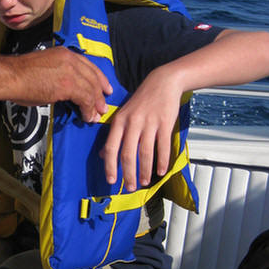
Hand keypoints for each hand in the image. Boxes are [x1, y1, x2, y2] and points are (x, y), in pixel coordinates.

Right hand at [12, 48, 112, 122]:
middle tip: (103, 106)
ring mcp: (70, 71)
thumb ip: (58, 75)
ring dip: (95, 105)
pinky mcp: (68, 85)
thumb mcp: (44, 67)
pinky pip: (85, 99)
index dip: (99, 78)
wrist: (10, 76)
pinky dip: (88, 110)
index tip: (105, 88)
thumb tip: (65, 91)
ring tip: (96, 116)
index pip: (88, 65)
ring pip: (91, 89)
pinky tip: (87, 116)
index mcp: (64, 53)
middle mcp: (70, 59)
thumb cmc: (20, 75)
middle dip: (100, 94)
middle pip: (93, 77)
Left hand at [100, 68, 180, 190]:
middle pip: (128, 154)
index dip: (110, 166)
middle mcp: (132, 123)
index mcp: (119, 121)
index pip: (111, 148)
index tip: (111, 180)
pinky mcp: (165, 123)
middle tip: (130, 187)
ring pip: (145, 152)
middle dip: (128, 174)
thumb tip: (102, 154)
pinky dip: (162, 161)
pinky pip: (163, 146)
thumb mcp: (122, 114)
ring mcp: (149, 123)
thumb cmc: (141, 100)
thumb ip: (113, 135)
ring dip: (145, 170)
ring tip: (145, 182)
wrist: (163, 82)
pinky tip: (161, 171)